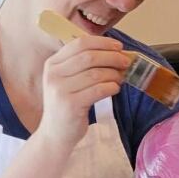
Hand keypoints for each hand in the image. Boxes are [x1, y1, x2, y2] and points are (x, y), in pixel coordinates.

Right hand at [35, 35, 129, 152]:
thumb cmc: (66, 105)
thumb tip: (115, 51)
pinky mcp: (71, 105)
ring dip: (113, 74)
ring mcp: (61, 90)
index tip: (118, 46)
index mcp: (52, 64)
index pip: (80, 44)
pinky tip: (115, 89)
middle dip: (112, 57)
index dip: (102, 43)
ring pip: (95, 73)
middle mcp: (54, 75)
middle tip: (126, 62)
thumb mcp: (67, 81)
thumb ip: (83, 65)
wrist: (54, 134)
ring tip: (120, 78)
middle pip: (89, 57)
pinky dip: (111, 87)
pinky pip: (98, 90)